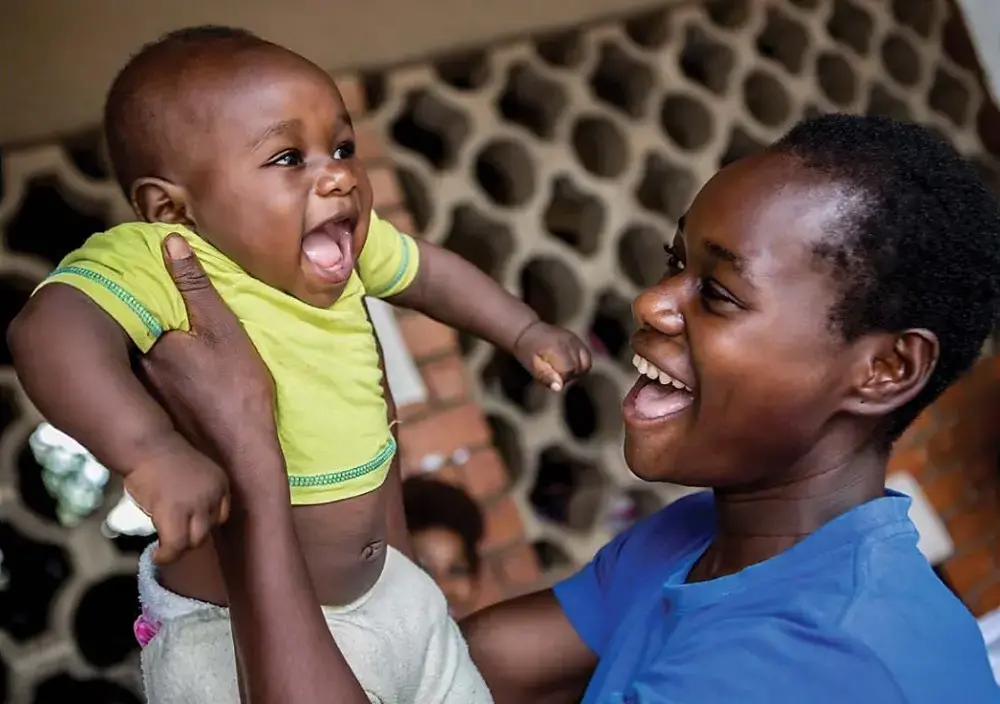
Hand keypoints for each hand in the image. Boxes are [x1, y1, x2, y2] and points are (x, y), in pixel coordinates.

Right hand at [126, 436, 230, 563]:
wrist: (146, 445)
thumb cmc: (161, 459)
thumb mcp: (193, 476)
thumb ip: (198, 497)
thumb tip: (191, 526)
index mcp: (221, 482)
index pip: (220, 516)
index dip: (201, 524)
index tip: (186, 528)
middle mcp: (214, 493)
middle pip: (207, 530)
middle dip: (188, 536)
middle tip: (170, 535)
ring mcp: (196, 503)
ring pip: (194, 541)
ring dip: (178, 547)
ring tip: (165, 549)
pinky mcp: (175, 511)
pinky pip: (176, 545)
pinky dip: (167, 555)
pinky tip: (157, 556)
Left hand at [137, 235, 280, 487]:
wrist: (237, 459)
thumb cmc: (238, 394)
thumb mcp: (224, 332)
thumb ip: (197, 287)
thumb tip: (170, 242)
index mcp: (146, 339)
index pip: (128, 297)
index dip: (132, 279)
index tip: (132, 262)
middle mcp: (130, 365)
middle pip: (123, 326)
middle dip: (128, 309)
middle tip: (137, 289)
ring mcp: (133, 392)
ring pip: (127, 353)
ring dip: (132, 339)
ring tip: (153, 327)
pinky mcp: (143, 412)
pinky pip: (133, 379)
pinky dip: (141, 368)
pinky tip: (161, 369)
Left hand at [513, 321, 591, 391]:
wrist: (527, 330)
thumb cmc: (527, 350)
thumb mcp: (531, 365)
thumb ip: (545, 376)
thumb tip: (559, 387)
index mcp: (557, 348)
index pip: (569, 370)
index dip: (562, 378)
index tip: (553, 378)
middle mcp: (569, 342)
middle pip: (580, 367)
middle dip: (570, 375)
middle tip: (556, 374)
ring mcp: (575, 339)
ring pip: (586, 363)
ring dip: (577, 370)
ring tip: (562, 369)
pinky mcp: (577, 339)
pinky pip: (586, 356)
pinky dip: (580, 363)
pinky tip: (568, 363)